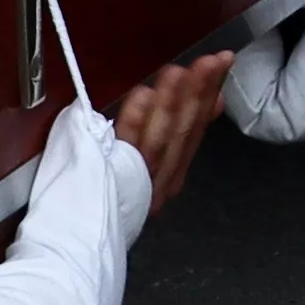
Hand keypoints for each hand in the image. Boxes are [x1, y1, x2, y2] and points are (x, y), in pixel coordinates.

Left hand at [109, 50, 228, 207]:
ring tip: (178, 71)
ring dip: (170, 102)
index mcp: (169, 174)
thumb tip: (215, 100)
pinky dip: (135, 121)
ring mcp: (139, 181)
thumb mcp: (151, 168)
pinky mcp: (115, 181)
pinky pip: (125, 149)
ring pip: (160, 137)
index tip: (221, 64)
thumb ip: (181, 136)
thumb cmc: (107, 199)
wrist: (82, 243)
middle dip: (197, 92)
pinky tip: (144, 95)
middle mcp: (159, 179)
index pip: (194, 128)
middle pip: (182, 131)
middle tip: (210, 61)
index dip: (209, 94)